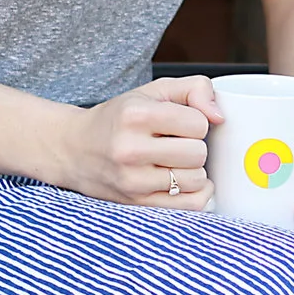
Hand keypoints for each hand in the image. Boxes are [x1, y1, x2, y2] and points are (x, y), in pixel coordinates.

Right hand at [48, 75, 221, 208]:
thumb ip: (195, 88)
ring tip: (172, 162)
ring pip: (196, 180)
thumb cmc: (119, 118)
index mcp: (135, 115)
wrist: (74, 149)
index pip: (198, 123)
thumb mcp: (154, 91)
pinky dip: (195, 193)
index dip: (195, 122)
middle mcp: (130, 150)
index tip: (179, 123)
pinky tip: (182, 181)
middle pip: (198, 154)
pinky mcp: (136, 204)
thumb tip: (219, 116)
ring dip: (192, 170)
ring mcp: (132, 181)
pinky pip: (189, 205)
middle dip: (194, 147)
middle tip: (176, 144)